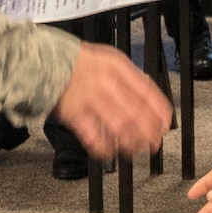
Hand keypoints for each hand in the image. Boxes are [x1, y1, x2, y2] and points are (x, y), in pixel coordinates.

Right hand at [53, 41, 173, 159]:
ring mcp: (90, 99)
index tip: (165, 124)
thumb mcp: (110, 59)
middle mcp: (106, 83)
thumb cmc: (79, 63)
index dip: (159, 112)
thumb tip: (148, 93)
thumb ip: (129, 76)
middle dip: (149, 132)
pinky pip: (92, 135)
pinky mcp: (73, 114)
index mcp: (118, 68)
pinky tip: (109, 153)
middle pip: (135, 112)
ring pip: (118, 125)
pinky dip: (102, 147)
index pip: (147, 92)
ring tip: (135, 149)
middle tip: (154, 142)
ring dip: (130, 141)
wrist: (46, 62)